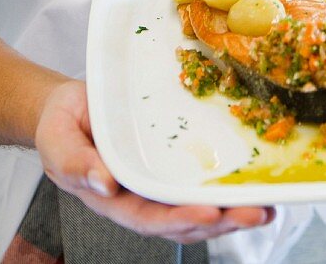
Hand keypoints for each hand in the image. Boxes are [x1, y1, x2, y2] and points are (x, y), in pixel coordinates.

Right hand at [35, 80, 273, 243]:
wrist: (71, 105)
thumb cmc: (61, 122)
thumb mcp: (57, 138)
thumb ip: (74, 162)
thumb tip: (104, 183)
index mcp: (113, 197)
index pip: (150, 217)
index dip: (181, 219)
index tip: (211, 214)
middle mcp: (141, 196)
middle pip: (184, 219)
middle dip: (222, 220)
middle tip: (257, 212)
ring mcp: (159, 181)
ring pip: (199, 206)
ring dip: (233, 211)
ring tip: (268, 208)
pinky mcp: (172, 162)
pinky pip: (201, 179)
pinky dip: (228, 186)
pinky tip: (256, 185)